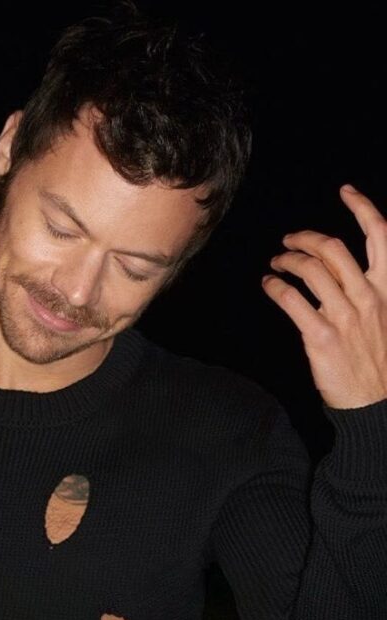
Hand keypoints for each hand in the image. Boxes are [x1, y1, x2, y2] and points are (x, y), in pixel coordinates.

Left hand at [261, 184, 386, 408]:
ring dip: (288, 259)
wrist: (375, 403)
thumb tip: (344, 272)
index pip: (382, 236)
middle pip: (334, 248)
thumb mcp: (385, 319)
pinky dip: (275, 287)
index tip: (346, 192)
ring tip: (276, 262)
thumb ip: (370, 292)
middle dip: (307, 237)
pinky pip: (292, 299)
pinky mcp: (321, 335)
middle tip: (289, 239)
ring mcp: (344, 316)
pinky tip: (268, 285)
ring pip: (310, 270)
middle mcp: (368, 297)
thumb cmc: (377, 362)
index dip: (363, 208)